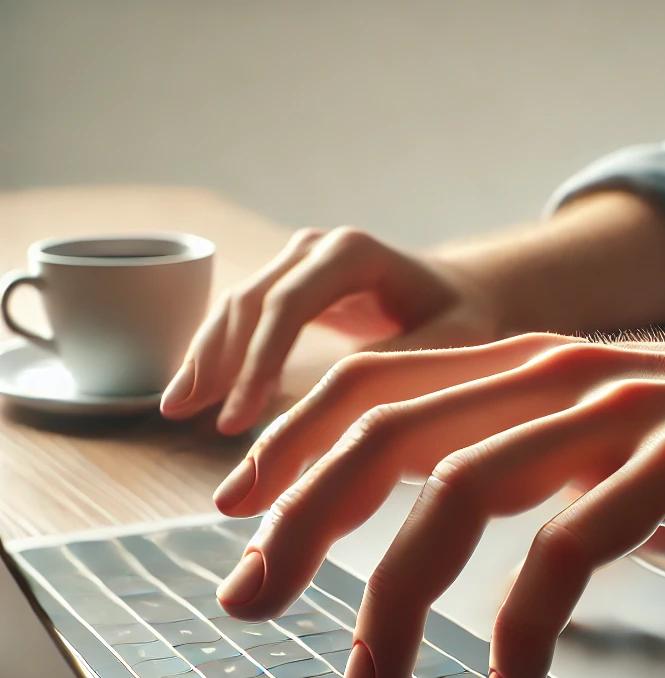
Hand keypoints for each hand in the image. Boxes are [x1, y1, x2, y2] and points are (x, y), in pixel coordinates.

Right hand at [159, 227, 501, 434]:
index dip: (258, 362)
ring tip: (177, 409)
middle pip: (250, 303)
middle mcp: (317, 249)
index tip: (240, 419)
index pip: (289, 305)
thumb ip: (395, 363)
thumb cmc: (465, 319)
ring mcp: (299, 263)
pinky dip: (219, 355)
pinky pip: (245, 319)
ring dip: (205, 358)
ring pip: (236, 308)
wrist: (465, 293)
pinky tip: (197, 391)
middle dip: (219, 362)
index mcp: (353, 254)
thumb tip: (333, 403)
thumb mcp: (448, 343)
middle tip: (189, 418)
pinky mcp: (292, 286)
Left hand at [212, 330, 664, 677]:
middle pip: (386, 434)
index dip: (292, 447)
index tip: (238, 517)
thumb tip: (444, 522)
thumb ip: (532, 466)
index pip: (374, 388)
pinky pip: (573, 544)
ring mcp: (618, 411)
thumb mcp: (611, 443)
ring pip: (460, 493)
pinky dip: (527, 624)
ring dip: (394, 600)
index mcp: (529, 367)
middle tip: (245, 602)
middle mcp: (557, 375)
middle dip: (299, 522)